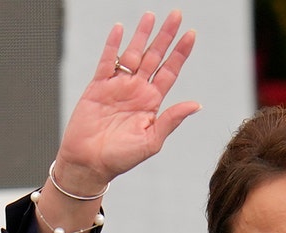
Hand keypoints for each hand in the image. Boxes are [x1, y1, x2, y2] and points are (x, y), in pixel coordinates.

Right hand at [54, 10, 200, 191]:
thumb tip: (196, 104)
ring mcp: (118, 87)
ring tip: (151, 16)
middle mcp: (137, 91)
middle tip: (176, 15)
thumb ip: (171, 119)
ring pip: (133, 54)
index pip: (170, 71)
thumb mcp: (152, 141)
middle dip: (166, 36)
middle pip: (155, 56)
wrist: (89, 163)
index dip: (181, 53)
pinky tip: (120, 30)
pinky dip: (113, 45)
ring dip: (142, 35)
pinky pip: (107, 62)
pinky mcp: (98, 87)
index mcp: (152, 102)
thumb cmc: (121, 158)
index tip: (191, 34)